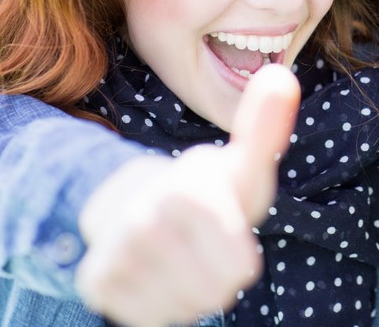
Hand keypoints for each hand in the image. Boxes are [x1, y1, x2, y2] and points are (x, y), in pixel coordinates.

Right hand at [75, 64, 299, 326]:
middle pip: (215, 293)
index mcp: (188, 192)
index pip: (240, 269)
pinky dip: (161, 308)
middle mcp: (145, 220)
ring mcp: (115, 252)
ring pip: (184, 309)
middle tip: (204, 247)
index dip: (240, 257)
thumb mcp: (243, 164)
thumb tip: (282, 75)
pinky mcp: (96, 283)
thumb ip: (265, 127)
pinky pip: (152, 320)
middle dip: (219, 278)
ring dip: (191, 293)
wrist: (136, 202)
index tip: (226, 229)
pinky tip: (156, 276)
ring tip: (181, 258)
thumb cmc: (208, 191)